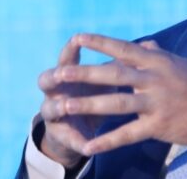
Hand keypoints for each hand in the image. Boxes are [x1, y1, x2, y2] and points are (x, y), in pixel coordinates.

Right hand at [37, 34, 114, 166]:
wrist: (79, 131)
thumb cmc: (93, 96)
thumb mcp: (102, 82)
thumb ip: (115, 66)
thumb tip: (140, 46)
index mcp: (67, 75)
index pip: (65, 58)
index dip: (70, 49)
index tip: (77, 38)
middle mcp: (55, 92)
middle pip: (45, 80)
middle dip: (53, 76)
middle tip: (61, 73)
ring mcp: (54, 115)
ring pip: (49, 109)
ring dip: (58, 107)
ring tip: (66, 106)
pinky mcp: (62, 136)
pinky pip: (68, 139)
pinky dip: (77, 142)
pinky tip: (87, 147)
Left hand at [50, 33, 186, 155]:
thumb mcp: (181, 64)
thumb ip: (159, 55)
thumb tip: (145, 44)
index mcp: (158, 62)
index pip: (123, 49)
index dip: (99, 43)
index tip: (77, 38)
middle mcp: (154, 79)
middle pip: (113, 75)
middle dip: (82, 74)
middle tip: (56, 75)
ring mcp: (156, 102)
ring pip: (115, 103)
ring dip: (87, 105)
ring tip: (63, 107)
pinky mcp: (159, 125)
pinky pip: (128, 134)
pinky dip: (107, 141)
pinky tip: (88, 147)